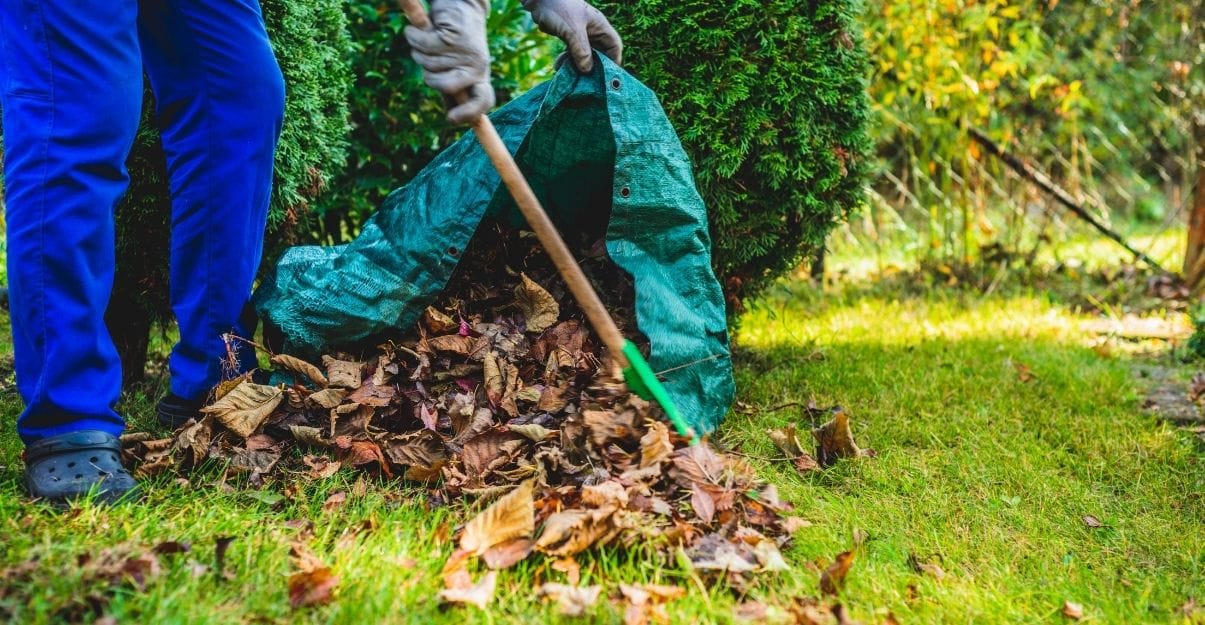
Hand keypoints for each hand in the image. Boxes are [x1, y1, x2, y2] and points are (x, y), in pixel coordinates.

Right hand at [404, 0, 494, 124]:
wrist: (459, 4)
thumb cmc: (455, 40)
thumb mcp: (458, 66)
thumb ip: (454, 90)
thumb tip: (452, 117)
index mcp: (480, 75)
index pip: (483, 101)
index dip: (469, 113)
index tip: (451, 119)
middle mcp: (477, 65)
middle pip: (442, 86)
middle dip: (429, 75)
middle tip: (431, 60)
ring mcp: (465, 51)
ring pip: (427, 63)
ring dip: (420, 51)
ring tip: (431, 39)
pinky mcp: (451, 36)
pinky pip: (422, 44)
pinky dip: (414, 36)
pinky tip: (422, 28)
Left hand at [522, 0, 621, 73]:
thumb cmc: (560, 8)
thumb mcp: (572, 30)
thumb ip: (581, 51)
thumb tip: (587, 70)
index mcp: (600, 27)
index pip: (614, 47)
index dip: (613, 62)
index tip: (607, 77)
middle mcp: (592, 32)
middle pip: (599, 54)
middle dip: (594, 68)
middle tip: (586, 82)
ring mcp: (580, 35)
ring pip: (584, 56)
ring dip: (577, 67)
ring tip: (570, 77)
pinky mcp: (568, 37)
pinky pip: (571, 53)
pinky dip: (566, 61)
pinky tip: (558, 67)